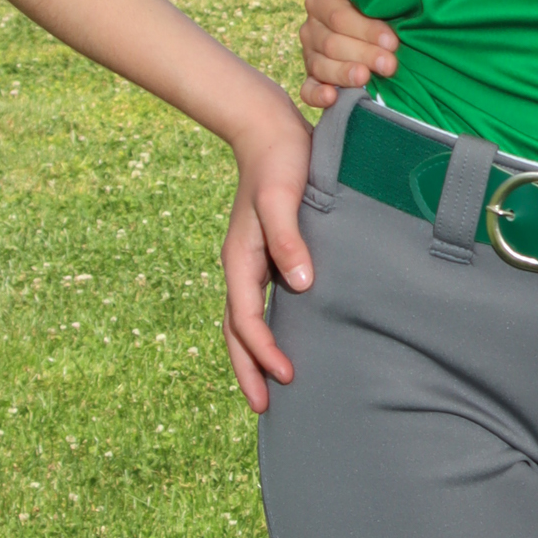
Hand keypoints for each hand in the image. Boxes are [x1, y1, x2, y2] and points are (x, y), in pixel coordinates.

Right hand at [221, 101, 315, 411]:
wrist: (270, 129)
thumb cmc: (281, 161)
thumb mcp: (284, 198)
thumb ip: (289, 240)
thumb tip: (300, 285)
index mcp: (239, 259)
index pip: (247, 320)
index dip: (264, 351)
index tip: (286, 375)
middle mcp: (241, 265)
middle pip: (237, 330)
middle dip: (247, 369)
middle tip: (263, 408)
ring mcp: (251, 261)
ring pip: (245, 320)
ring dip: (253, 354)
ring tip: (269, 386)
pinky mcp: (267, 254)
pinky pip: (259, 303)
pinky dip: (264, 329)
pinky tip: (284, 339)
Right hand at [300, 0, 399, 106]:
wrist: (380, 30)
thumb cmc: (380, 7)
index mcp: (322, 0)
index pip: (338, 15)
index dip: (365, 28)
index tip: (391, 40)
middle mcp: (311, 26)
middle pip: (333, 42)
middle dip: (364, 53)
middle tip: (390, 64)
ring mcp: (309, 54)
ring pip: (321, 65)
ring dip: (345, 73)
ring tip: (366, 78)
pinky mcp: (312, 78)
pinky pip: (307, 90)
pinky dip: (318, 95)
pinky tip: (332, 96)